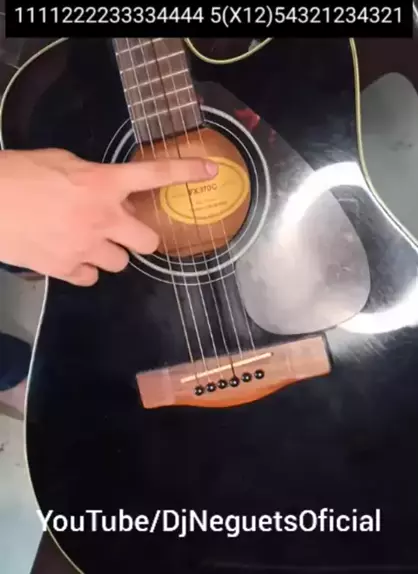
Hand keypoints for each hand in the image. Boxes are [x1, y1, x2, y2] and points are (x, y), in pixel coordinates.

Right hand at [0, 148, 216, 285]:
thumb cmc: (20, 173)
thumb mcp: (63, 163)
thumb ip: (94, 178)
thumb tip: (108, 192)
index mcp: (104, 184)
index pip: (155, 174)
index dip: (186, 172)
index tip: (210, 172)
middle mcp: (104, 219)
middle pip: (148, 242)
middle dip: (140, 236)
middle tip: (122, 228)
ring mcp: (87, 248)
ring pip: (121, 263)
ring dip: (111, 252)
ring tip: (88, 240)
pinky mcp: (66, 270)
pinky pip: (91, 276)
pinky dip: (85, 268)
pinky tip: (69, 254)